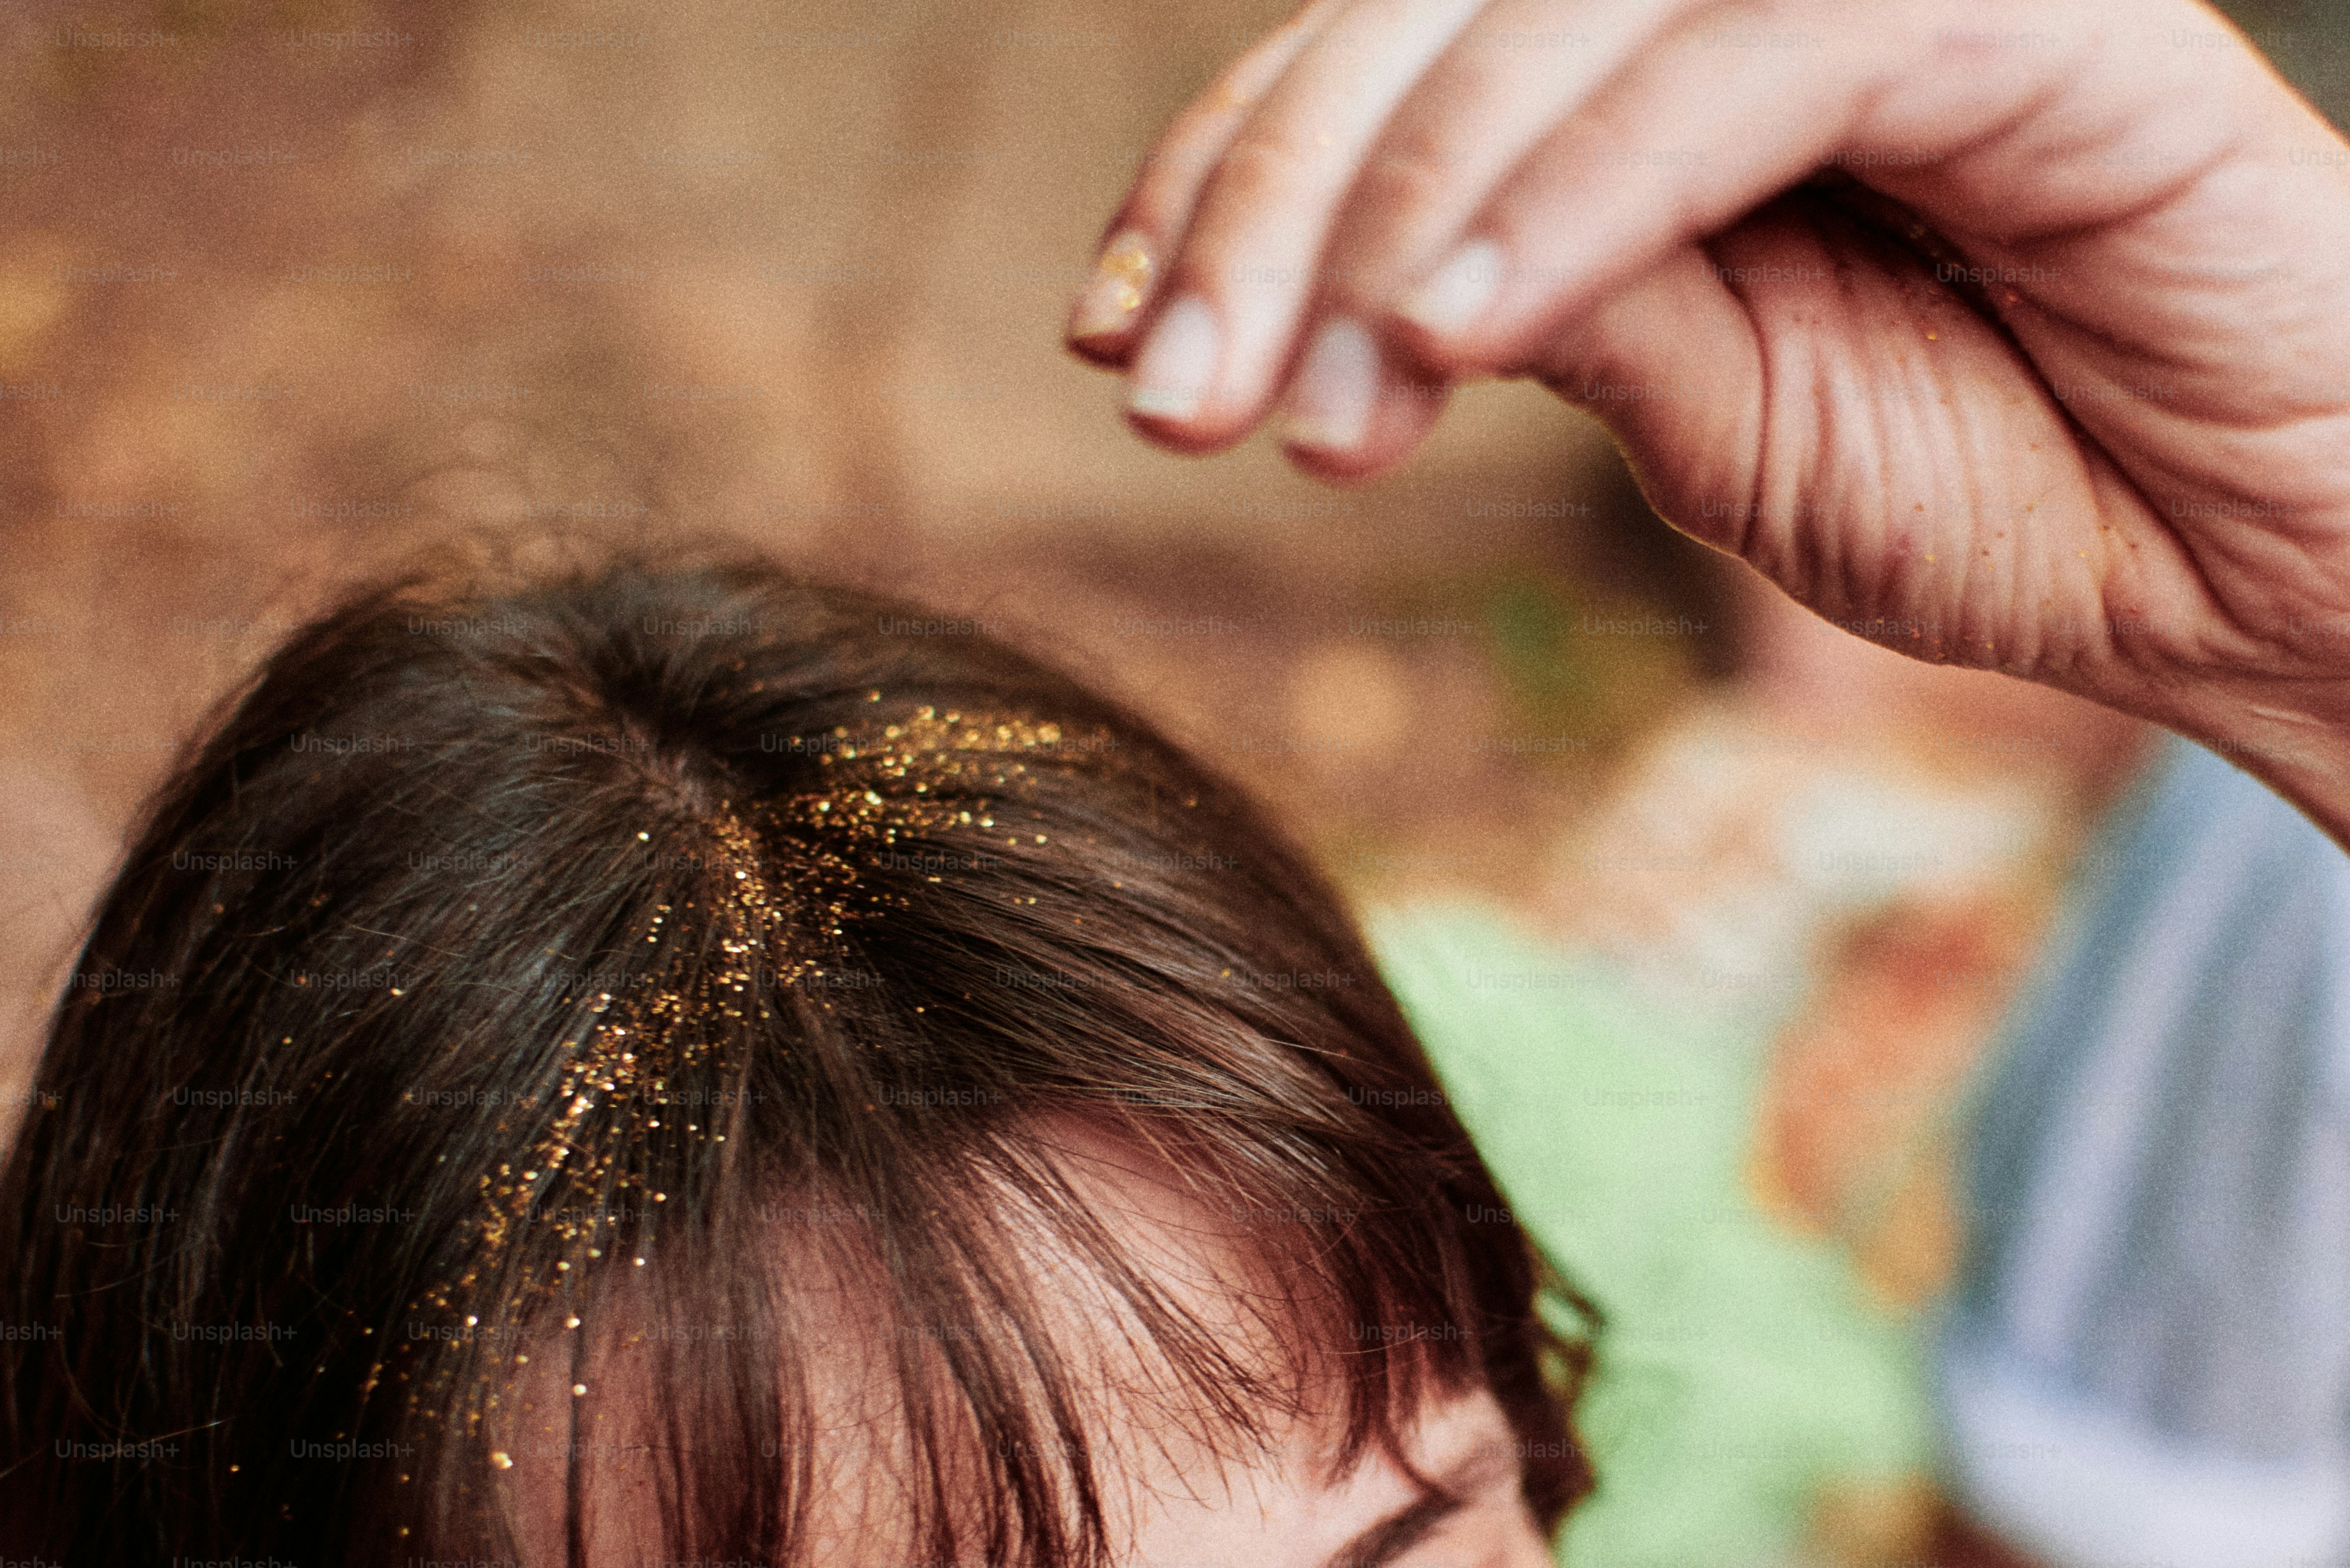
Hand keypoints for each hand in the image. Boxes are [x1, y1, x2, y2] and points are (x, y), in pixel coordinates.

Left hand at [1066, 0, 2349, 842]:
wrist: (2249, 559)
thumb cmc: (2000, 482)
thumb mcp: (1704, 415)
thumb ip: (1541, 310)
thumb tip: (1346, 285)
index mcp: (1657, 76)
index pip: (1387, 76)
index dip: (1227, 183)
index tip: (1109, 335)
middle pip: (1428, 28)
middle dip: (1267, 208)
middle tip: (1159, 394)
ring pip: (1549, 30)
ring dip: (1390, 220)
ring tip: (1286, 411)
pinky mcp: (2002, 11)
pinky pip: (1726, 76)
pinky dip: (1568, 204)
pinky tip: (1440, 341)